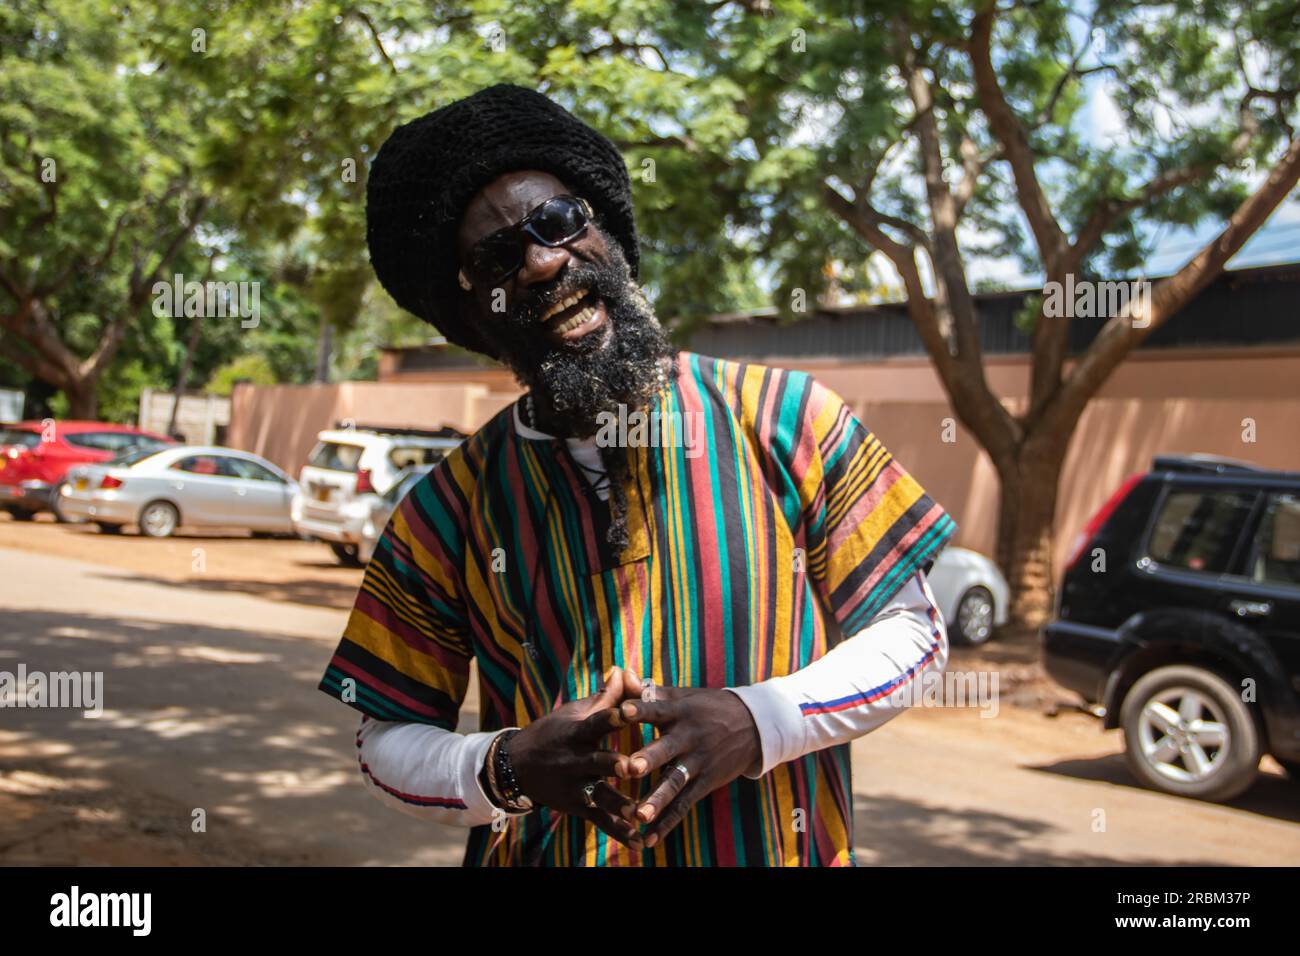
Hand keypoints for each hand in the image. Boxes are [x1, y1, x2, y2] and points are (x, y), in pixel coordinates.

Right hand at [506, 666, 642, 848]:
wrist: (516, 767)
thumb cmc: (553, 732)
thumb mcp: (574, 712)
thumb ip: (605, 696)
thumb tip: (624, 669)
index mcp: (577, 733)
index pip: (596, 721)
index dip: (611, 716)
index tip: (627, 711)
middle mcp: (575, 760)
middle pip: (597, 761)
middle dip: (613, 764)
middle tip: (630, 767)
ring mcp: (576, 786)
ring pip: (600, 795)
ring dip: (618, 804)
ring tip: (637, 812)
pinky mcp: (579, 806)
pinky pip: (601, 821)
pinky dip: (620, 832)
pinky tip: (641, 842)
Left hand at [618, 673, 761, 848]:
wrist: (753, 725)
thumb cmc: (706, 707)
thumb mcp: (683, 696)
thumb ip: (647, 691)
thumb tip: (618, 674)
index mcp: (680, 712)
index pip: (657, 709)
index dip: (640, 710)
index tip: (622, 711)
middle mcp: (689, 738)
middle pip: (667, 749)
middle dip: (649, 759)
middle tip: (630, 768)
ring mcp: (699, 763)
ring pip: (676, 783)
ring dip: (657, 799)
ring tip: (639, 814)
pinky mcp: (705, 784)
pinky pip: (684, 805)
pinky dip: (667, 823)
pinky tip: (648, 839)